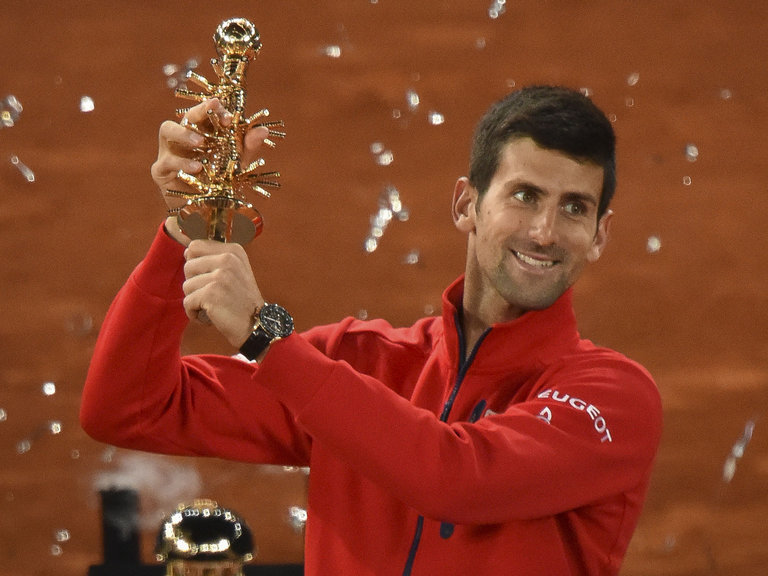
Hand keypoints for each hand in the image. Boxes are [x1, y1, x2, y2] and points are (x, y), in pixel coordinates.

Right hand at [151, 98, 269, 240]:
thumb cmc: (220, 185)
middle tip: (212, 111)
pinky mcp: (160, 171)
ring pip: (167, 130)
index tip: (228, 116)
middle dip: (199, 112)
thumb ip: (247, 148)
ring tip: (200, 142)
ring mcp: (169, 152)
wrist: (206, 216)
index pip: (206, 113)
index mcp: (202, 133)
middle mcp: (184, 139)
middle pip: (186, 117)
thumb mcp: (238, 165)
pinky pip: (167, 161)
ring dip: (184, 133)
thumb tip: (262, 130)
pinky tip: (196, 168)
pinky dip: (182, 163)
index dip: (215, 109)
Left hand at [181, 239, 264, 347]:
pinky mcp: (211, 294)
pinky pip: (187, 302)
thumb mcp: (235, 270)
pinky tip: (210, 315)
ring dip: (196, 300)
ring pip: (186, 285)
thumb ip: (214, 258)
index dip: (196, 264)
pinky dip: (194, 313)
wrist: (256, 324)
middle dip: (195, 284)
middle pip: (188, 266)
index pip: (195, 246)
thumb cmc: (241, 300)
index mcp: (233, 251)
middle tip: (214, 294)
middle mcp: (228, 259)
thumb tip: (186, 252)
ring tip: (214, 305)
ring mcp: (220, 276)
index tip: (210, 277)